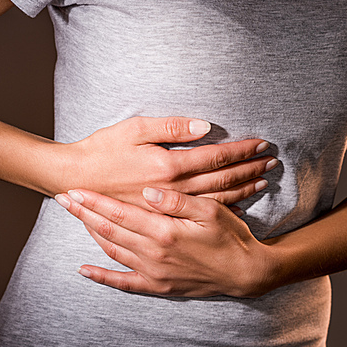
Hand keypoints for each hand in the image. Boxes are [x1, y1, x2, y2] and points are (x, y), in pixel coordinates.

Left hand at [55, 187, 275, 297]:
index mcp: (165, 232)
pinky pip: (123, 283)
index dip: (94, 201)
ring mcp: (154, 272)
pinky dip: (102, 276)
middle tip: (63, 199)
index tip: (74, 190)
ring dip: (91, 234)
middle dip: (84, 214)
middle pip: (109, 230)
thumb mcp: (211, 211)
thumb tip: (147, 192)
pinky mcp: (158, 286)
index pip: (120, 213)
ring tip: (75, 218)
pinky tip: (85, 270)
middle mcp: (153, 254)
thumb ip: (176, 201)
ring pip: (113, 251)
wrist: (246, 273)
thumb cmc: (231, 237)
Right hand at [67, 116, 276, 208]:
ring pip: (216, 199)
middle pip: (223, 179)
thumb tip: (206, 127)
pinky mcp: (161, 219)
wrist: (74, 180)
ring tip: (264, 181)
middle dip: (250, 168)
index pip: (216, 156)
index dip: (241, 150)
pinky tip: (239, 207)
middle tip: (272, 161)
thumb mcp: (133, 129)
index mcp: (168, 166)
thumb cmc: (103, 150)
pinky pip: (199, 217)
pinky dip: (222, 210)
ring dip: (243, 189)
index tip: (262, 144)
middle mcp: (173, 190)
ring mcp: (168, 208)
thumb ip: (171, 128)